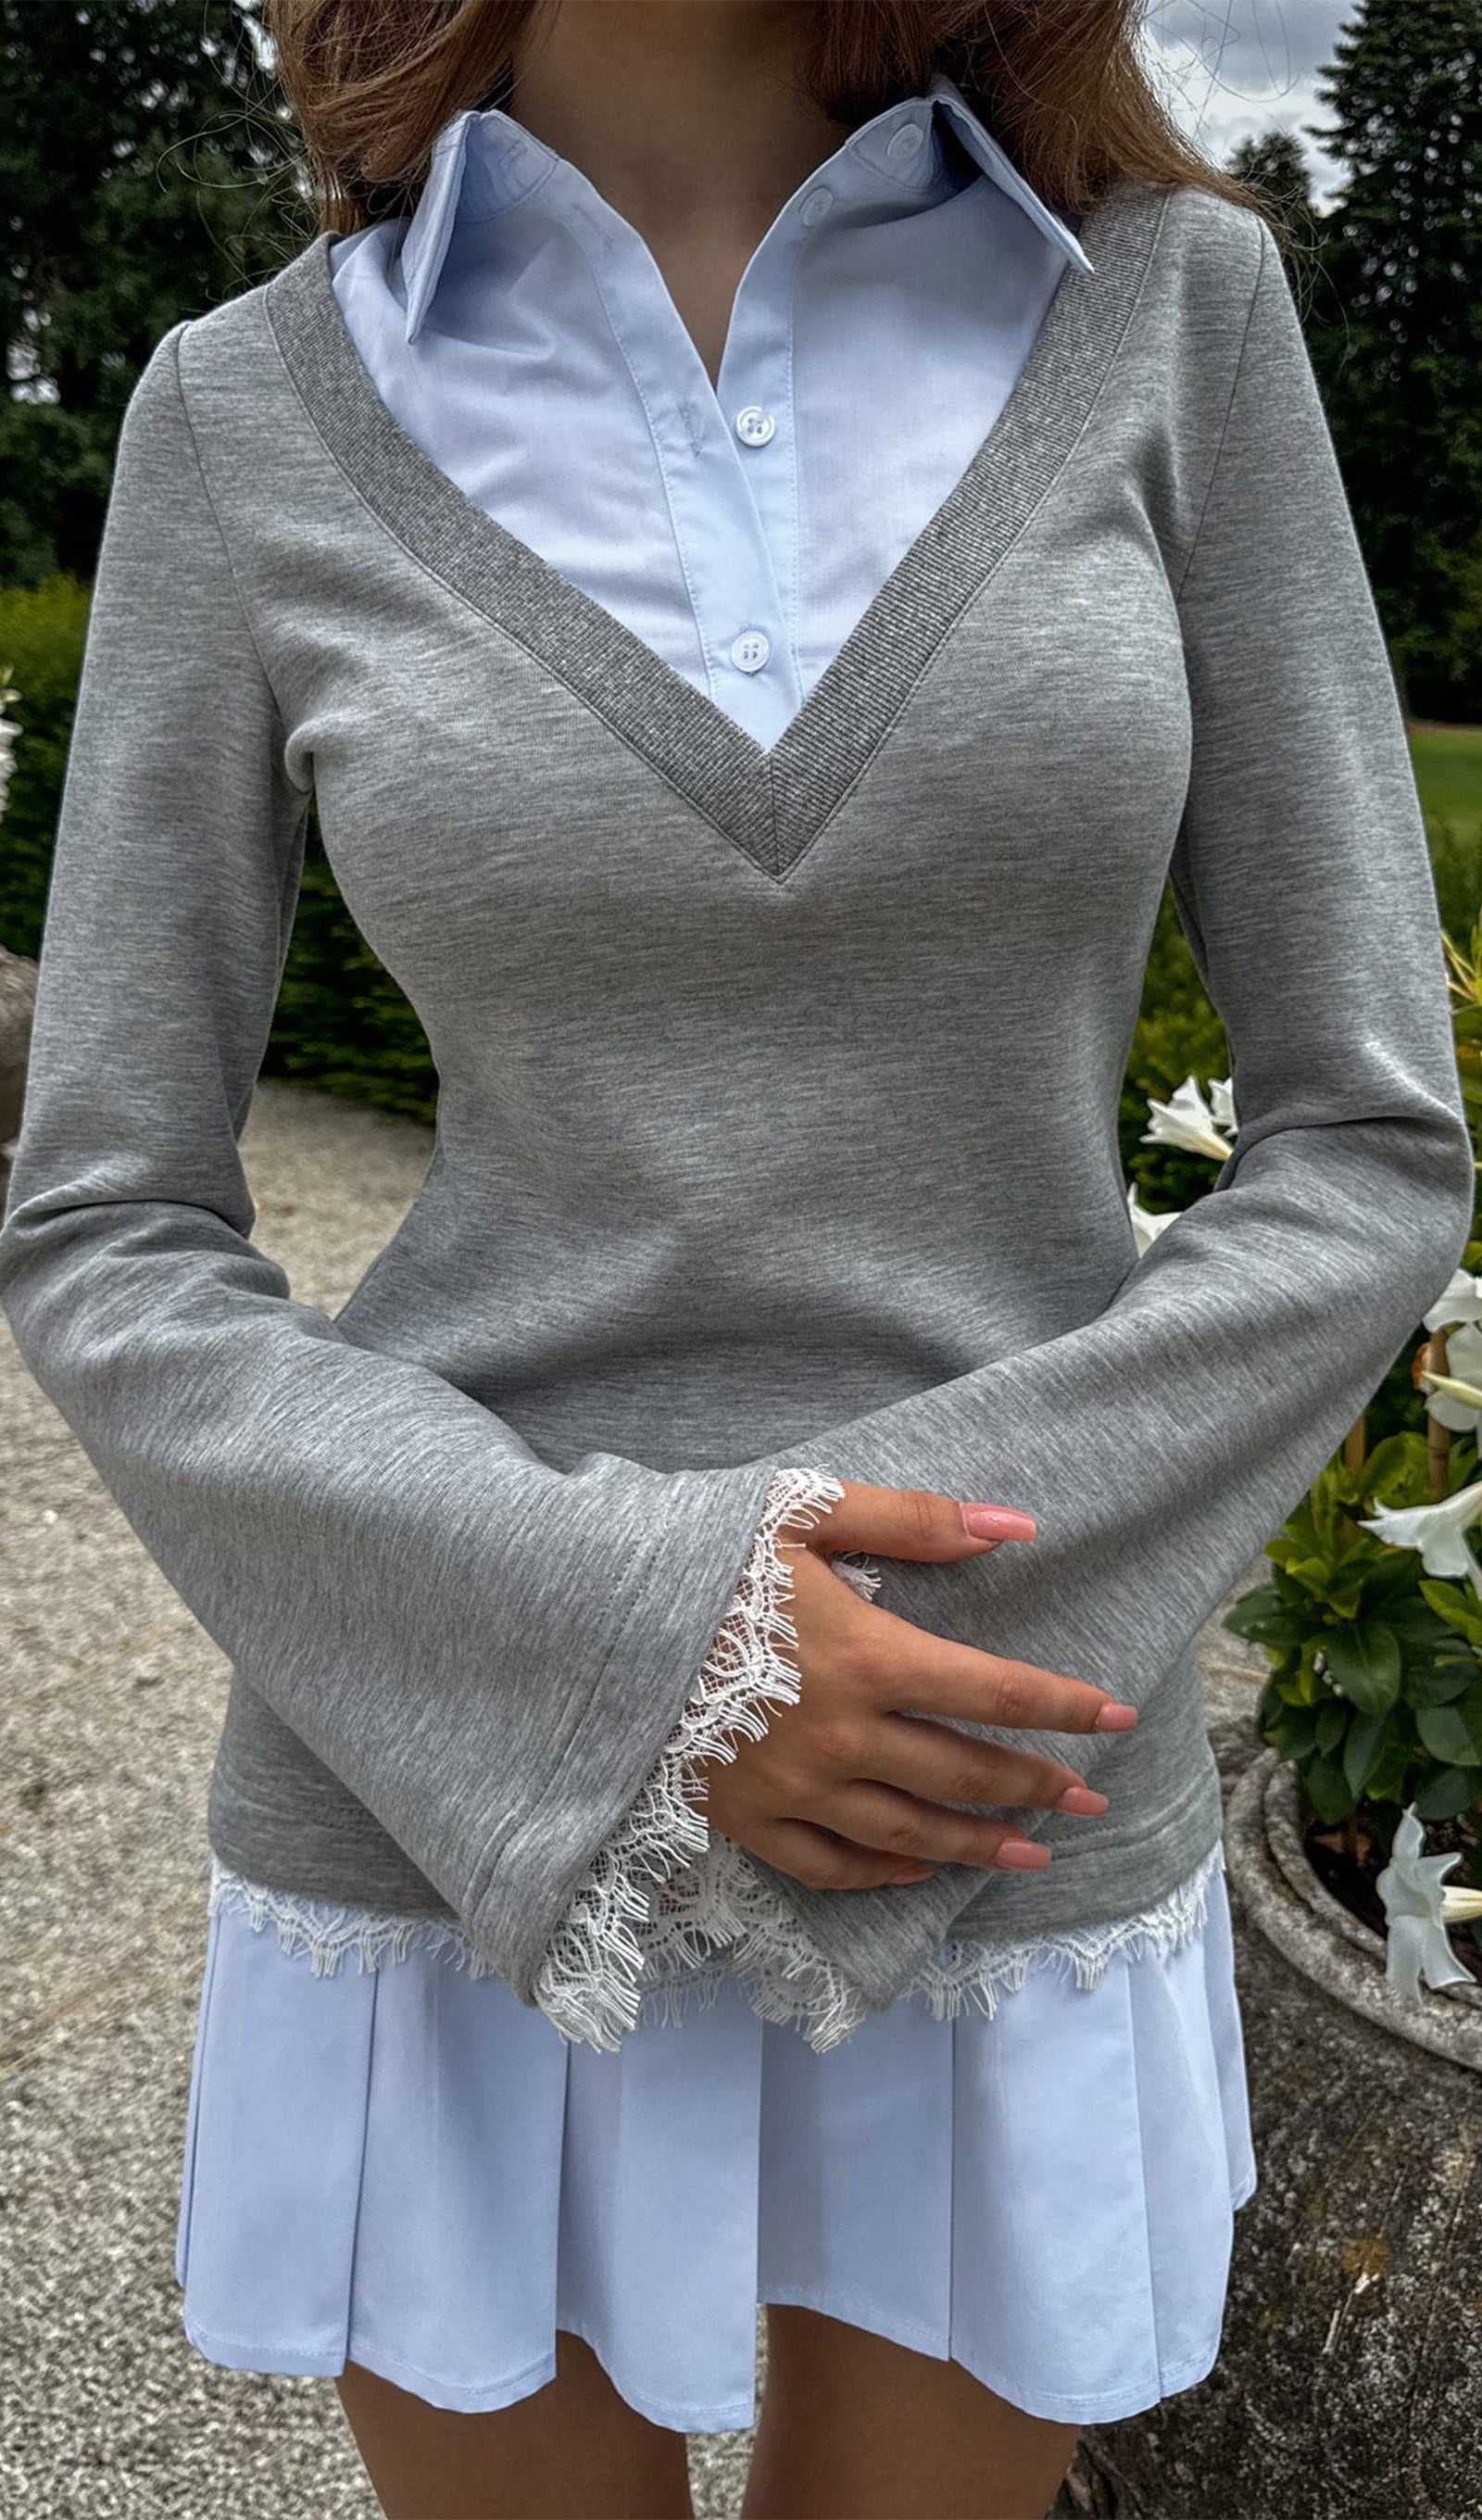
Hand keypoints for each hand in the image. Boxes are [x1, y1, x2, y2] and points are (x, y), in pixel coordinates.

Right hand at [696, 1478, 1137, 1892]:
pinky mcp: (743, 1819)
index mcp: (867, 1656)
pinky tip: (917, 1871)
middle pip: (962, 1774)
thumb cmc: (695, 1553)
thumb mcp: (803, 1511)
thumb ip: (912, 1519)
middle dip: (1036, 1788)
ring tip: (1031, 1855)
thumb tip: (1014, 1524)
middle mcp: (842, 1736)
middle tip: (1089, 1801)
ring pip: (908, 1834)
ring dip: (978, 1846)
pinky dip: (882, 1875)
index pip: (993, 1691)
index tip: (1119, 1716)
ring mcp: (792, 1788)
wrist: (580, 1618)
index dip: (1064, 1706)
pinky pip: (828, 1865)